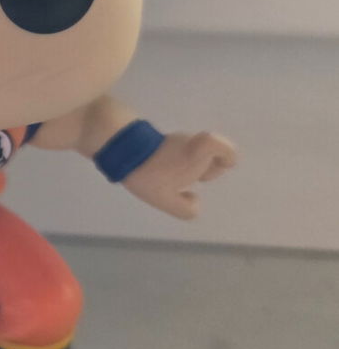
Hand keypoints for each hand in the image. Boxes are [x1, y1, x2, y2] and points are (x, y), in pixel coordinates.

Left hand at [122, 131, 236, 219]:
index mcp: (197, 155)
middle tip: (191, 178)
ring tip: (173, 177)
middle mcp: (191, 143)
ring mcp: (178, 139)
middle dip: (208, 168)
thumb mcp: (167, 200)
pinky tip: (164, 172)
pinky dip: (179, 162)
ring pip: (197, 153)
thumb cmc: (149, 174)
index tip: (221, 166)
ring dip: (191, 166)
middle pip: (213, 155)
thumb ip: (187, 209)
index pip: (221, 145)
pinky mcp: (166, 140)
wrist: (122, 150)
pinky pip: (183, 151)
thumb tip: (195, 203)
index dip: (227, 155)